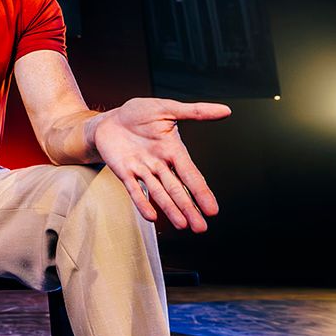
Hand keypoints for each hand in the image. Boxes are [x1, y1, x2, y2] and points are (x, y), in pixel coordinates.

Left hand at [90, 97, 230, 232]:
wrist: (109, 119)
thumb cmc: (138, 113)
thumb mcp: (167, 108)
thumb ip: (195, 112)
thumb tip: (225, 110)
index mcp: (173, 150)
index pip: (190, 174)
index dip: (201, 192)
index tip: (213, 210)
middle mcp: (160, 164)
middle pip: (177, 189)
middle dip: (188, 208)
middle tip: (200, 227)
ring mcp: (142, 170)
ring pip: (158, 193)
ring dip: (170, 209)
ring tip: (183, 226)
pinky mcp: (124, 172)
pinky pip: (134, 189)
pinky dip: (142, 202)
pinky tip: (151, 216)